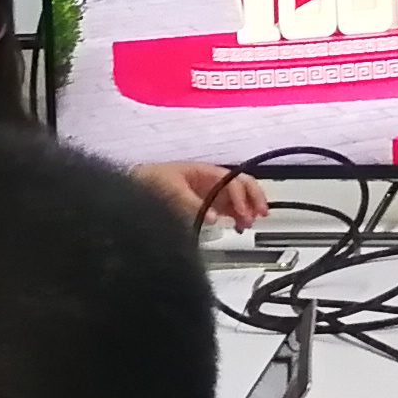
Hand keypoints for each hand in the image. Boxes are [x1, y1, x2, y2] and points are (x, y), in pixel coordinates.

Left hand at [140, 161, 269, 231]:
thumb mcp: (172, 192)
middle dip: (254, 198)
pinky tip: (239, 226)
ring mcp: (211, 193)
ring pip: (239, 198)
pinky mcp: (207, 205)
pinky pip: (229, 209)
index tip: (243, 214)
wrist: (137, 186)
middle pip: (242, 185)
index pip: (233, 181)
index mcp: (206, 172)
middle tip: (260, 215)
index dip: (241, 196)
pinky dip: (238, 216)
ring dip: (248, 209)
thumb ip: (193, 205)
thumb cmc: (153, 181)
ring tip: (249, 224)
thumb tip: (214, 218)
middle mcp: (213, 181)